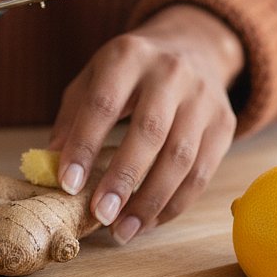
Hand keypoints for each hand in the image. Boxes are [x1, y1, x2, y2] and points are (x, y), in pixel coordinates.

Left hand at [48, 5, 243, 240]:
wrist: (193, 46)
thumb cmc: (131, 71)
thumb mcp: (94, 76)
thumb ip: (73, 117)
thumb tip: (52, 167)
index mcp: (128, 55)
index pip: (104, 103)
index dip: (85, 145)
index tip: (68, 184)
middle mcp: (170, 72)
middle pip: (149, 131)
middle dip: (123, 179)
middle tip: (100, 215)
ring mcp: (203, 98)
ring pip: (181, 157)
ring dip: (151, 201)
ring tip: (123, 230)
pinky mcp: (224, 123)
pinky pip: (202, 172)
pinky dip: (175, 203)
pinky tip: (149, 220)